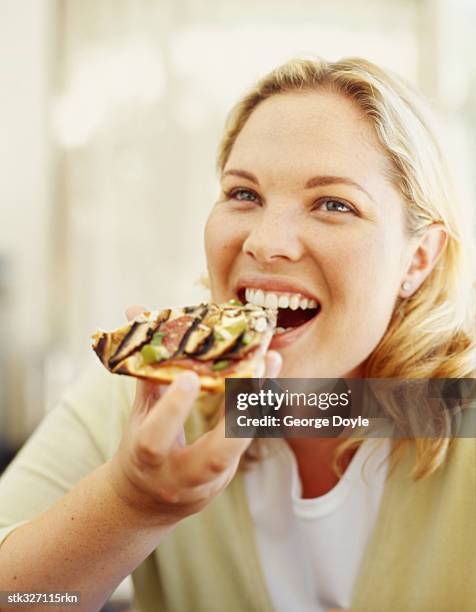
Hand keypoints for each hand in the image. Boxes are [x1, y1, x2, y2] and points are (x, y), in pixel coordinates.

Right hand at [107, 304, 281, 525]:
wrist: (147, 501)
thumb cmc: (139, 448)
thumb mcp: (137, 413)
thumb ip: (143, 366)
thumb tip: (136, 312)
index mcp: (146, 460)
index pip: (157, 440)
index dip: (173, 410)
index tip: (190, 377)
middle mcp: (179, 477)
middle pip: (215, 454)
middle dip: (238, 411)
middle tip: (258, 367)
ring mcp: (208, 480)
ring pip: (240, 448)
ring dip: (258, 402)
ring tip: (272, 359)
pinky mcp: (227, 474)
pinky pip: (247, 438)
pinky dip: (259, 403)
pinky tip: (270, 372)